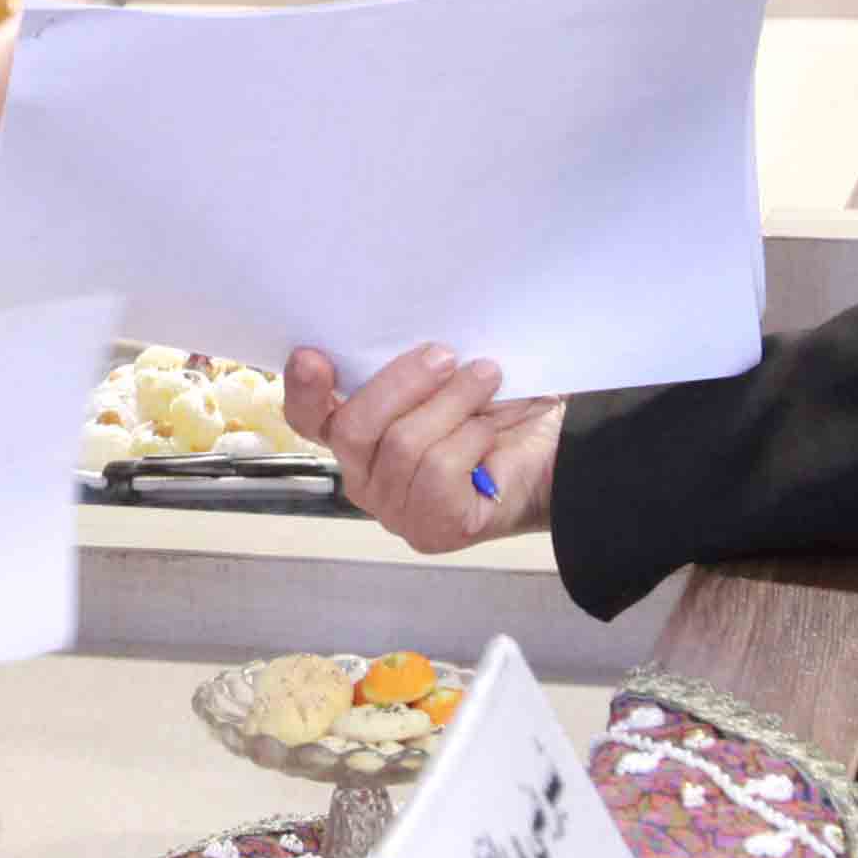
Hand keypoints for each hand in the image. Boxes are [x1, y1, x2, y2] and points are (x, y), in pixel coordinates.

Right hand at [282, 344, 561, 555]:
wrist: (554, 452)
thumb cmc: (497, 410)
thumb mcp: (450, 372)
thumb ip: (417, 360)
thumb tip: (409, 329)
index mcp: (356, 436)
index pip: (307, 419)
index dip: (303, 390)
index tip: (313, 356)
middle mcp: (363, 477)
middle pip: (352, 429)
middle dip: (400, 383)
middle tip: (444, 355)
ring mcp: (395, 510)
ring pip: (403, 446)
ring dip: (452, 403)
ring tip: (486, 378)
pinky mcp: (432, 528)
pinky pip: (437, 471)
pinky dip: (468, 440)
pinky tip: (487, 432)